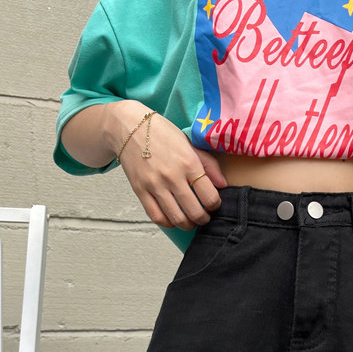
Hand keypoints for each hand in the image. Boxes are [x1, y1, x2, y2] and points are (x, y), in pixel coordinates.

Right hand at [117, 109, 227, 229]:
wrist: (129, 126)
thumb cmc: (161, 134)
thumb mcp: (190, 144)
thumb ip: (209, 164)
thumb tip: (223, 184)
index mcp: (188, 163)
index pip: (210, 196)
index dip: (215, 205)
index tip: (214, 204)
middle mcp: (172, 176)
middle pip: (195, 212)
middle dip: (204, 219)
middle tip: (204, 216)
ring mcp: (155, 185)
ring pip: (177, 218)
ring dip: (188, 225)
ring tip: (191, 221)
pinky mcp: (140, 190)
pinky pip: (156, 216)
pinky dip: (168, 223)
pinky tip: (173, 219)